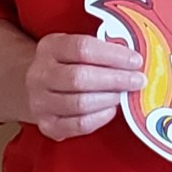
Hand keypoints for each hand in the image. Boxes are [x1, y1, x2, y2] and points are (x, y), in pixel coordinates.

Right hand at [25, 33, 145, 139]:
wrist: (34, 84)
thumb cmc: (65, 62)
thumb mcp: (74, 45)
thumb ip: (99, 49)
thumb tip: (132, 58)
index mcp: (50, 47)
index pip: (83, 48)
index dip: (113, 55)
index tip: (135, 60)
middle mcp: (40, 74)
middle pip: (80, 78)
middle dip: (116, 79)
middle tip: (137, 80)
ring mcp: (40, 102)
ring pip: (79, 103)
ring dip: (109, 98)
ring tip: (123, 93)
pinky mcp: (47, 125)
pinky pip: (78, 125)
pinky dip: (100, 118)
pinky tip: (111, 109)